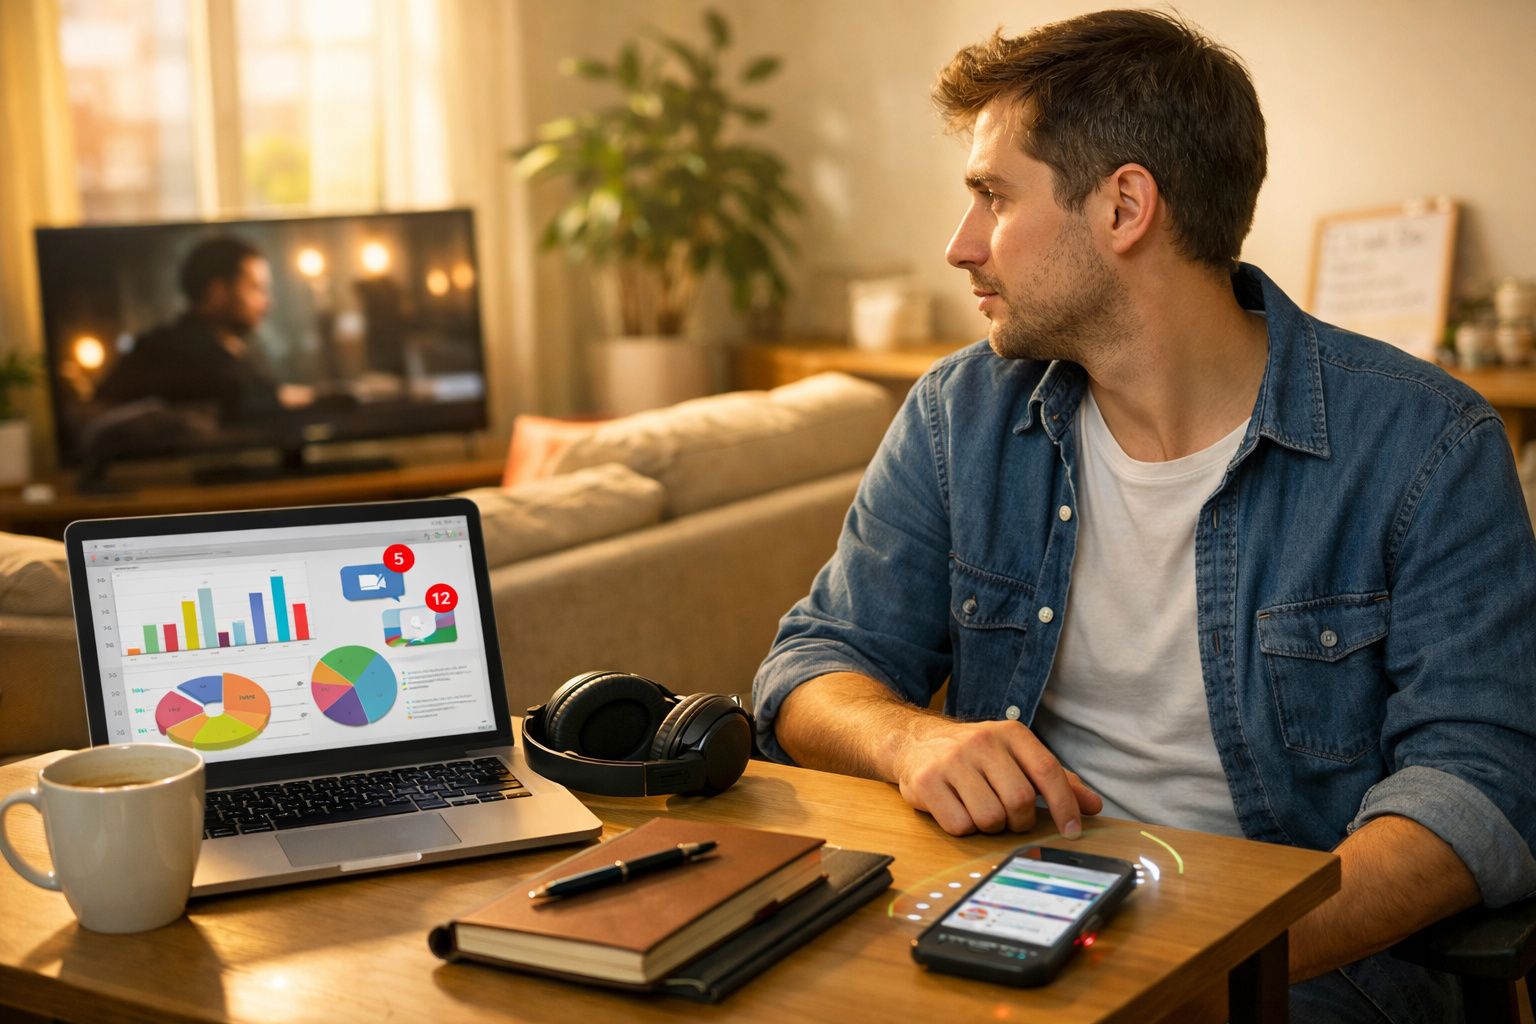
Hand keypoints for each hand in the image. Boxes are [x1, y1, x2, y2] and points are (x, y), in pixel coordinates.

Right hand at [892, 719, 1102, 836]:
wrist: (914, 741)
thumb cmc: (975, 756)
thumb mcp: (1015, 757)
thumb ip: (1055, 780)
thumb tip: (1093, 806)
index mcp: (1011, 733)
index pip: (1048, 772)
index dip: (1065, 806)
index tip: (1072, 831)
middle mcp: (982, 742)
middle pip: (1020, 801)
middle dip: (1020, 820)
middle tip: (1009, 816)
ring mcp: (952, 761)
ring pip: (990, 818)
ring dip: (990, 826)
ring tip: (980, 809)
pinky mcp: (927, 782)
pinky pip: (960, 826)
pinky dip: (964, 827)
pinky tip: (957, 809)